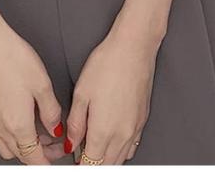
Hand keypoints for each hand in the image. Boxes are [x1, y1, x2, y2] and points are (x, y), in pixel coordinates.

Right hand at [0, 13, 63, 163]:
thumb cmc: (13, 57)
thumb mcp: (42, 83)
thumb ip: (51, 111)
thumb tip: (55, 127)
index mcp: (18, 124)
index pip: (34, 158)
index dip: (48, 161)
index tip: (57, 156)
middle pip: (20, 155)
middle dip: (38, 154)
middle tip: (53, 143)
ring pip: (5, 146)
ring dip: (22, 145)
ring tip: (37, 130)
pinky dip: (9, 132)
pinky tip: (19, 116)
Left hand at [66, 23, 159, 164]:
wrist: (134, 47)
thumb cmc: (108, 63)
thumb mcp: (81, 92)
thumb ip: (75, 124)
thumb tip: (72, 143)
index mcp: (103, 131)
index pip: (90, 165)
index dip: (80, 167)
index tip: (73, 164)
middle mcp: (122, 134)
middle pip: (106, 165)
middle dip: (92, 165)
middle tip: (80, 155)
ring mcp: (135, 128)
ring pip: (120, 159)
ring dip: (106, 159)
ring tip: (93, 148)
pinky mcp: (143, 119)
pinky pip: (132, 147)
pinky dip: (121, 151)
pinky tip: (112, 140)